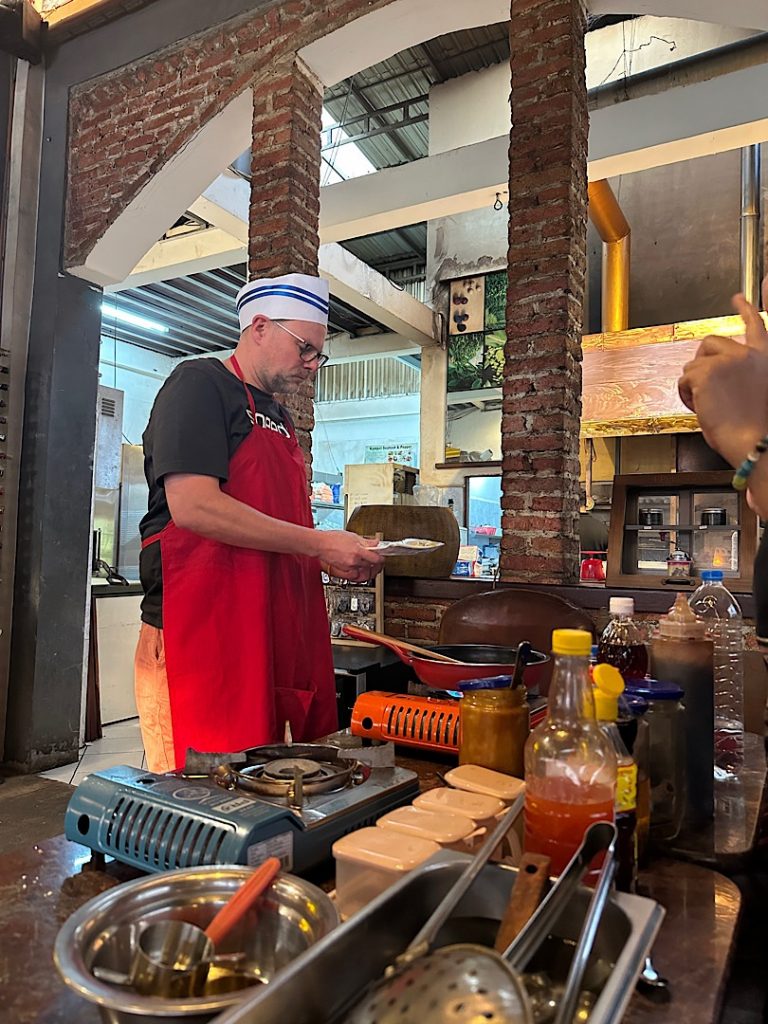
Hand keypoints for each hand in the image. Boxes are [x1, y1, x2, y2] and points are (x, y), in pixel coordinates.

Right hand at [315, 531, 384, 582]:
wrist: (320, 544)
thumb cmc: (333, 538)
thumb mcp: (353, 536)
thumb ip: (366, 541)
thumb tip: (376, 543)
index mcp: (358, 550)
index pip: (376, 558)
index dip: (381, 558)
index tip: (382, 556)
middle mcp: (354, 561)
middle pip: (372, 566)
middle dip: (377, 564)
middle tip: (378, 561)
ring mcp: (349, 567)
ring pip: (365, 573)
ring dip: (370, 570)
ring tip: (372, 567)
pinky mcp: (344, 571)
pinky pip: (356, 576)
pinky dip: (360, 574)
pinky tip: (361, 570)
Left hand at [678, 276, 767, 467]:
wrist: (757, 442)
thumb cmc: (759, 427)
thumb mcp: (759, 392)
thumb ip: (744, 376)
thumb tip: (722, 378)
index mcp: (765, 358)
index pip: (755, 326)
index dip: (745, 310)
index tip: (737, 298)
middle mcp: (747, 354)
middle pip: (710, 343)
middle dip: (702, 362)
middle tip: (703, 385)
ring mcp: (726, 361)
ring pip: (693, 364)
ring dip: (694, 383)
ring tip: (707, 404)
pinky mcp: (706, 372)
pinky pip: (685, 379)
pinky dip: (687, 395)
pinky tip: (702, 407)